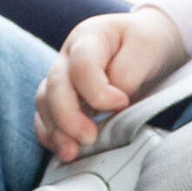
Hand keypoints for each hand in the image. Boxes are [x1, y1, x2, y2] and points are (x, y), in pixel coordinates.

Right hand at [34, 8, 185, 161]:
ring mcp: (62, 78)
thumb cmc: (146, 42)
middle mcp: (68, 57)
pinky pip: (45, 117)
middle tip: (89, 139)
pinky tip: (64, 150)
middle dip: (68, 117)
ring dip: (56, 131)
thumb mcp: (147, 45)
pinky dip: (51, 135)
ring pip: (44, 103)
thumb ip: (128, 71)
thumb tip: (113, 102)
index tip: (122, 104)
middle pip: (55, 86)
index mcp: (89, 37)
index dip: (98, 91)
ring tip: (71, 153)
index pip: (81, 66)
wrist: (145, 45)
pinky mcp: (62, 98)